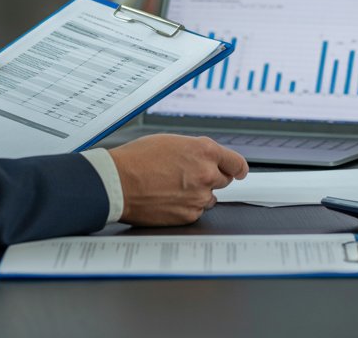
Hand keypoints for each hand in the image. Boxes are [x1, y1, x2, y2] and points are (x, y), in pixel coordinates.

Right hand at [108, 134, 248, 225]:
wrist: (118, 183)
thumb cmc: (137, 159)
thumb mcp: (172, 142)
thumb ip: (195, 151)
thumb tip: (206, 158)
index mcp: (204, 151)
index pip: (237, 163)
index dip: (238, 168)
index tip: (239, 171)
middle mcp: (207, 173)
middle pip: (224, 180)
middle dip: (212, 178)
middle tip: (190, 177)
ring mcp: (199, 196)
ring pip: (209, 197)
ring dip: (198, 194)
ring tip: (173, 188)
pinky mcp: (189, 215)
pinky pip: (196, 211)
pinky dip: (186, 207)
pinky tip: (168, 199)